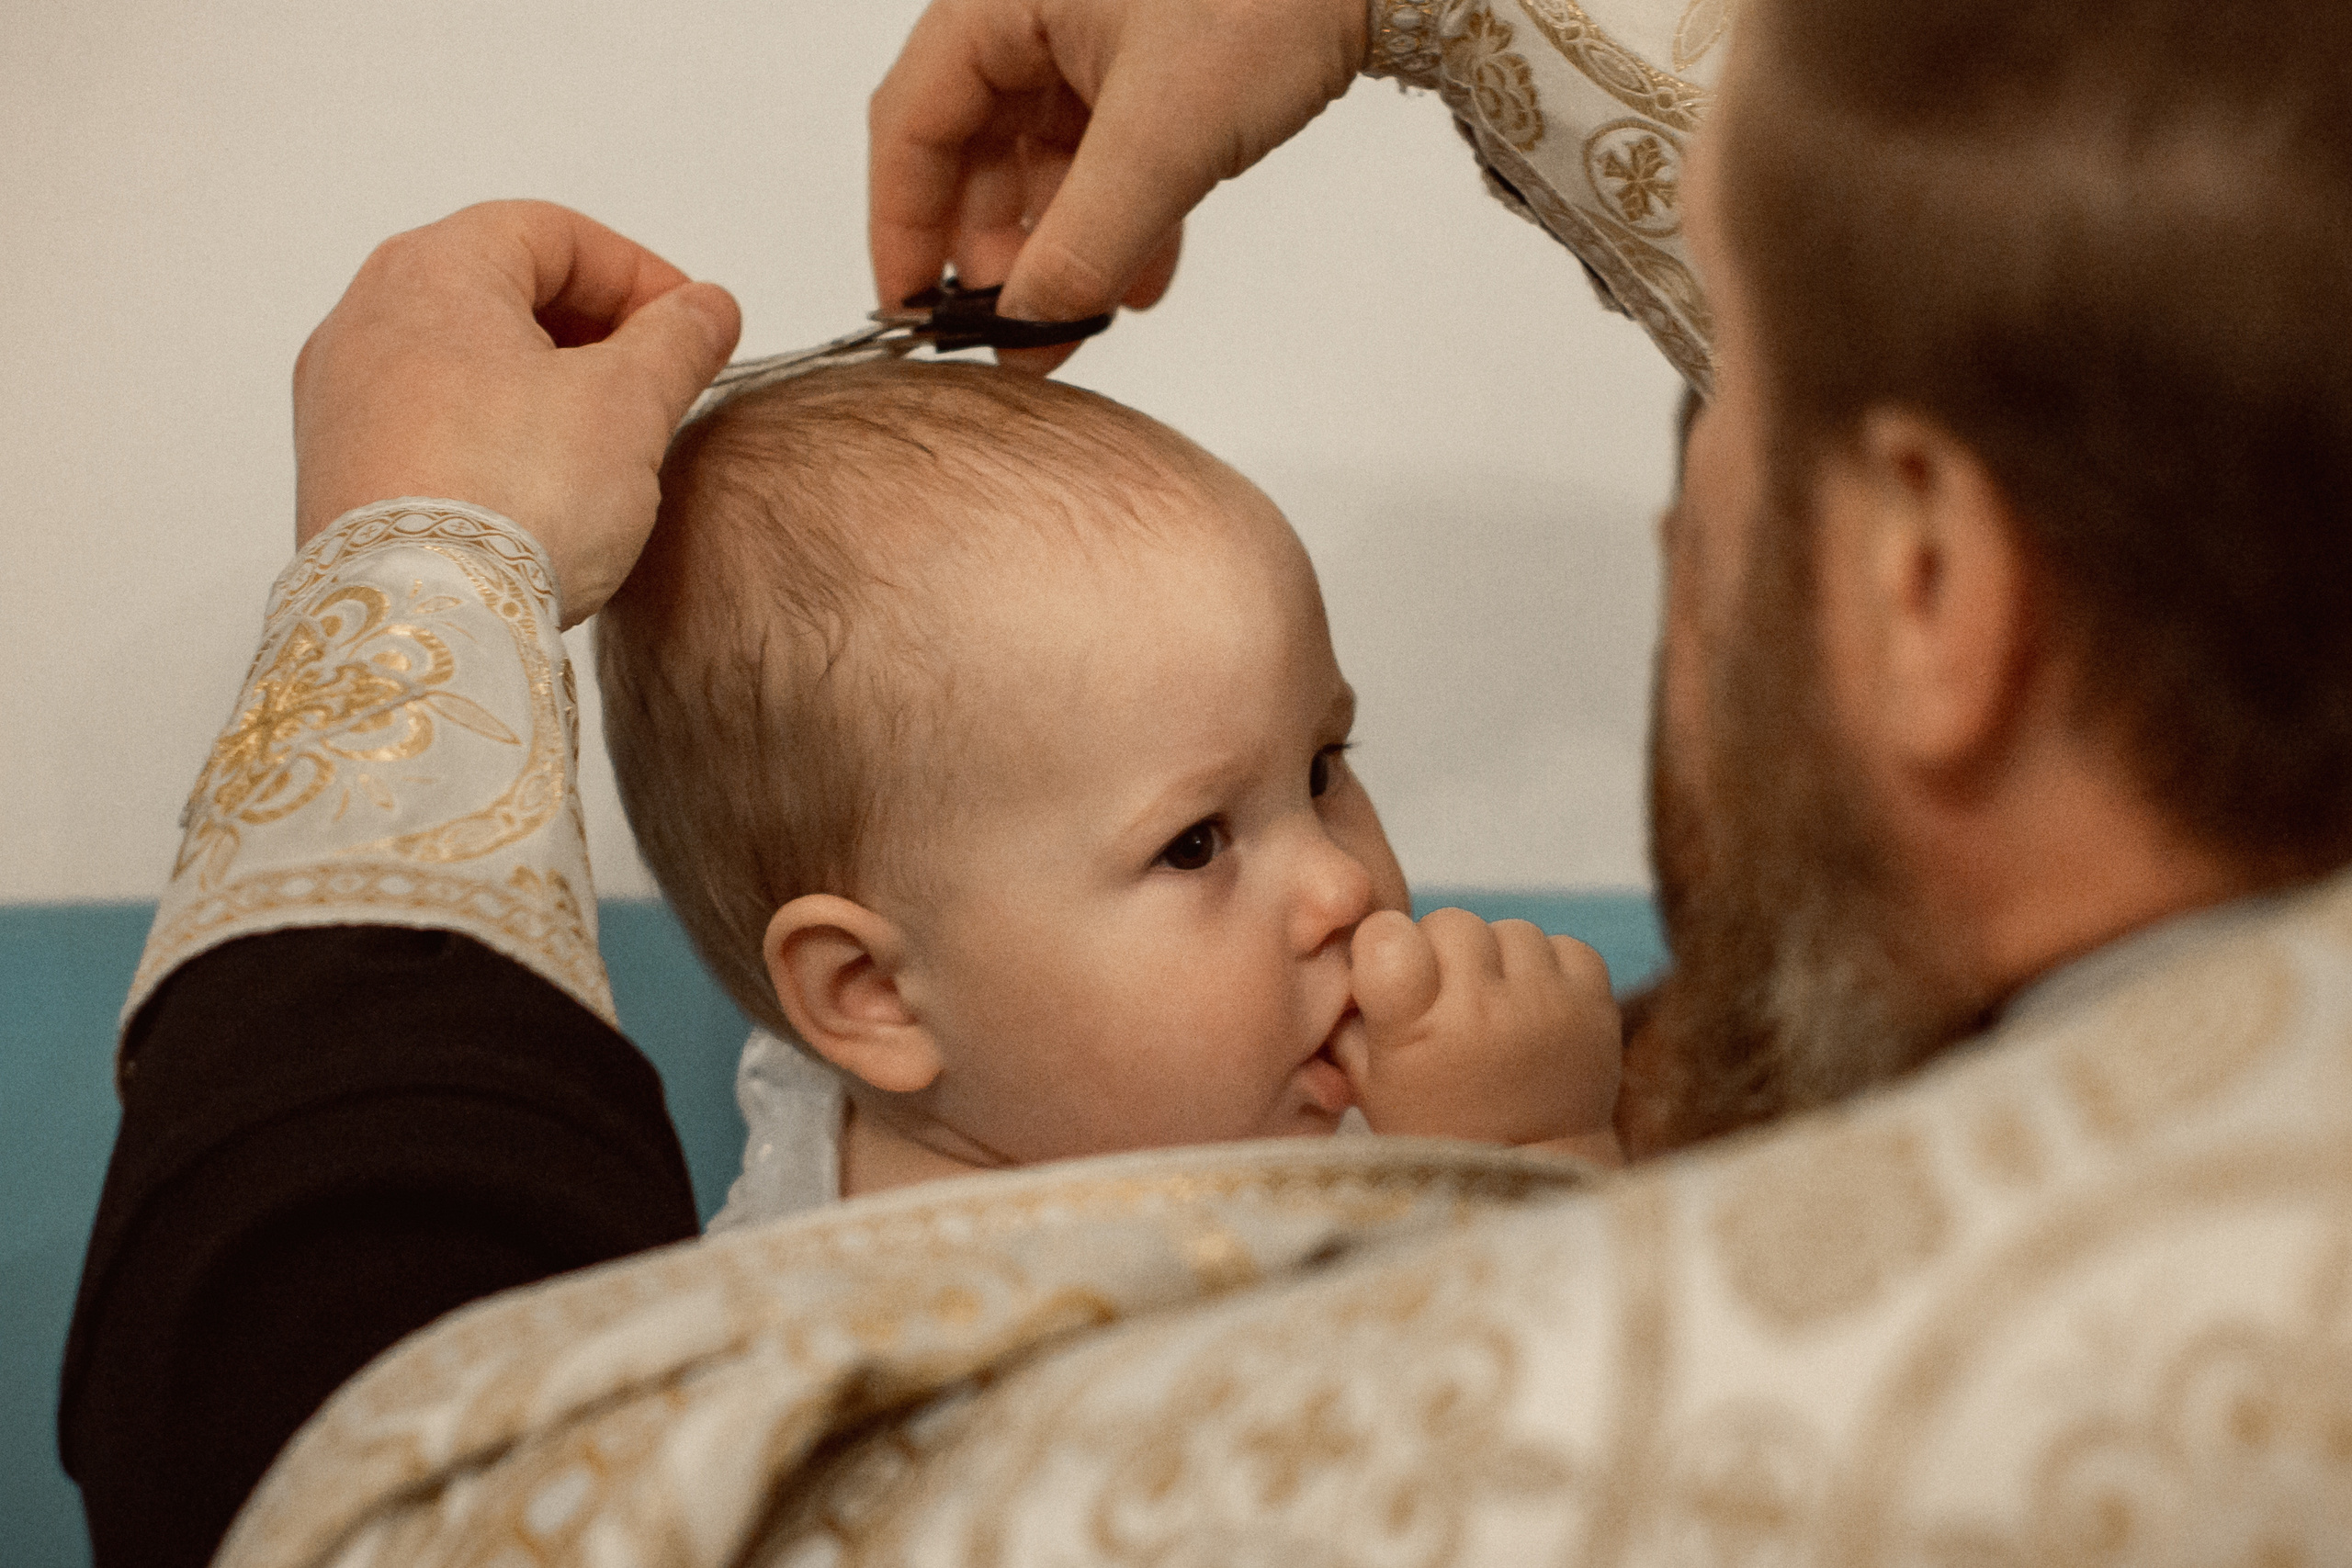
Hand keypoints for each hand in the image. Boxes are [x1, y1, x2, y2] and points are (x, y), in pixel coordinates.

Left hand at [293, 200, 740, 625]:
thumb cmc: (514, 499)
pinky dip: (492, 431)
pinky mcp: (338, 472)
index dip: (637, 273)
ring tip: (604, 440)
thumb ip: (677, 341)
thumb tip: (707, 309)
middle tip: (655, 380)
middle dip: (591, 329)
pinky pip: (429, 422)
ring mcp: (340, 399)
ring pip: (462, 358)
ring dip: (541, 382)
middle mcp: (366, 318)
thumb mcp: (629, 405)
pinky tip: (539, 485)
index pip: (552, 232)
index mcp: (433, 270)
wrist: (424, 623)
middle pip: (500, 288)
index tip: (689, 326)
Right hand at [869, 0, 1368, 368]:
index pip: (912, 124)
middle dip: (997, 250)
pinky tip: (1141, 283)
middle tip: (1019, 333)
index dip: (905, 227)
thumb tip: (1028, 326)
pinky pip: (1106, 156)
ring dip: (1061, 247)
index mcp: (998, 1)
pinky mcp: (1150, 65)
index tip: (916, 312)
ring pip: (1042, 162)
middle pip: (972, 149)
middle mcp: (1031, 14)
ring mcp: (1091, 40)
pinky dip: (1116, 221)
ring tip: (1082, 323)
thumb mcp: (1164, 136)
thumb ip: (1086, 242)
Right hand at [1333, 908, 1624, 1164]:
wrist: (1533, 1168)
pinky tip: (1535, 1009)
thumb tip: (1343, 951)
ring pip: (1510, 929)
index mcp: (1415, 1033)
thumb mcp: (1370, 1084)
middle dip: (1444, 951)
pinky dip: (1549, 968)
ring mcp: (1544, 1005)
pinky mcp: (1594, 1004)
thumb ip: (1347, 1019)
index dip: (1390, 943)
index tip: (1398, 972)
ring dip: (1500, 960)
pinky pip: (1565, 945)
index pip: (1390, 935)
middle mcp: (1482, 1012)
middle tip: (1449, 999)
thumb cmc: (1438, 1126)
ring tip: (1497, 1008)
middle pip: (1452, 921)